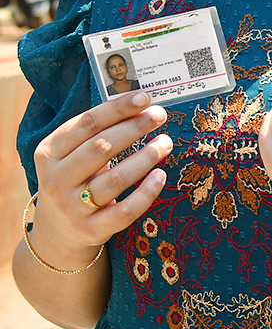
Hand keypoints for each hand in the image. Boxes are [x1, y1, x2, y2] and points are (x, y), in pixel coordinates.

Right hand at [30, 92, 172, 266]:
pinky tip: (160, 175)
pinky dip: (146, 192)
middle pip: (101, 147)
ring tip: (165, 143)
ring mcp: (72, 207)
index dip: (118, 109)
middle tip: (160, 116)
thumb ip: (97, 131)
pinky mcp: (92, 230)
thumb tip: (140, 105)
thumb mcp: (72, 153)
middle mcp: (56, 180)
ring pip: (115, 179)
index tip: (145, 98)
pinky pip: (125, 210)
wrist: (58, 230)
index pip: (87, 123)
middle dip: (134, 128)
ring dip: (146, 157)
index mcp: (49, 152)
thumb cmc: (74, 178)